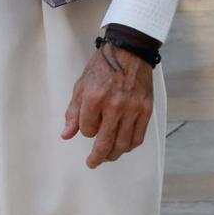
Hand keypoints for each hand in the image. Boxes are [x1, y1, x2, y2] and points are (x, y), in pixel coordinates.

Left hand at [62, 43, 154, 168]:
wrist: (130, 51)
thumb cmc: (103, 66)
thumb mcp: (81, 86)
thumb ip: (73, 112)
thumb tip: (67, 135)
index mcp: (95, 98)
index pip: (87, 129)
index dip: (85, 131)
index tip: (88, 126)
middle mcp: (115, 105)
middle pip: (105, 142)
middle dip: (97, 157)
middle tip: (92, 163)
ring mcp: (133, 108)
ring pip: (123, 143)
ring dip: (114, 154)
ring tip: (108, 156)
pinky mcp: (146, 108)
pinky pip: (138, 135)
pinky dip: (131, 145)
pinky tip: (125, 146)